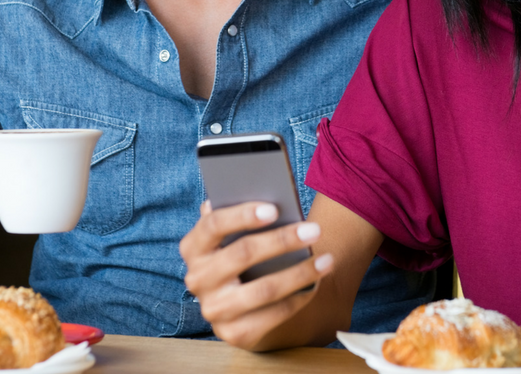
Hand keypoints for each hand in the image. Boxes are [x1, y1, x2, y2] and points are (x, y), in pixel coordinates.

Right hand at [180, 201, 333, 349]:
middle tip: (314, 230)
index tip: (275, 209)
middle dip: (282, 240)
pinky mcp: (233, 333)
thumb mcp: (234, 234)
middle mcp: (197, 279)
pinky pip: (273, 314)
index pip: (213, 225)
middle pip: (243, 253)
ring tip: (327, 260)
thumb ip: (240, 214)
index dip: (243, 215)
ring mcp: (213, 309)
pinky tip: (316, 284)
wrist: (238, 303)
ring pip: (263, 289)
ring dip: (300, 273)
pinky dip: (298, 298)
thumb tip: (256, 187)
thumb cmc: (241, 254)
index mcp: (193, 247)